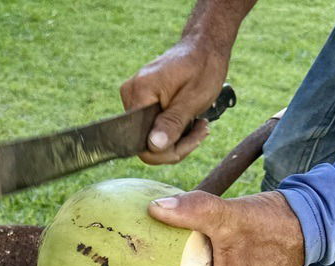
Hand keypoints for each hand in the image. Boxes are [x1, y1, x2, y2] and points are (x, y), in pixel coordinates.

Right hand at [119, 37, 229, 164]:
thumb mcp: (193, 100)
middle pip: (145, 143)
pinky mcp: (140, 100)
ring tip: (198, 124)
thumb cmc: (203, 68)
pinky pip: (151, 128)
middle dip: (175, 145)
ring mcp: (133, 97)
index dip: (168, 150)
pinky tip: (188, 120)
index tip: (196, 137)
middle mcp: (130, 94)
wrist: (204, 46)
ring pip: (149, 138)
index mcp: (139, 92)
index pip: (142, 142)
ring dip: (177, 138)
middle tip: (201, 130)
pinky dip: (171, 129)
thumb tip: (153, 147)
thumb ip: (171, 123)